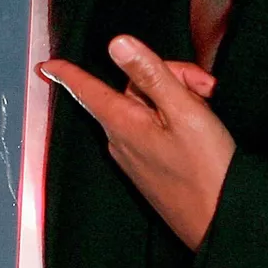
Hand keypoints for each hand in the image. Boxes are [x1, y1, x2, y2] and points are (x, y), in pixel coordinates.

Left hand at [40, 36, 234, 250]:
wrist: (220, 222)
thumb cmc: (206, 169)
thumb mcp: (183, 111)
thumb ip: (150, 74)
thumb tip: (117, 45)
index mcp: (123, 123)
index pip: (87, 90)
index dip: (67, 73)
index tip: (47, 66)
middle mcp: (121, 140)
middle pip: (132, 88)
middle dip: (168, 76)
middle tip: (204, 88)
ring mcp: (135, 156)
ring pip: (146, 107)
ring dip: (177, 97)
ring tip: (207, 109)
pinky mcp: (150, 167)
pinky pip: (153, 128)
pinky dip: (176, 118)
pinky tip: (200, 126)